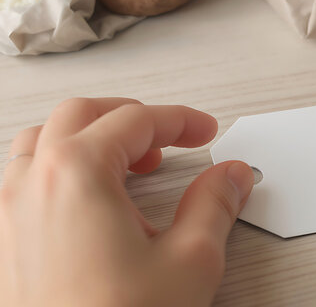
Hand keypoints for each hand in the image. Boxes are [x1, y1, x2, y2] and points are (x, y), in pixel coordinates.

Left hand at [0, 98, 253, 305]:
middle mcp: (34, 184)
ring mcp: (9, 212)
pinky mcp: (6, 241)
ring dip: (91, 137)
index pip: (136, 121)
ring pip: (45, 140)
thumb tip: (232, 175)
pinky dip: (62, 166)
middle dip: (133, 119)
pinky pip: (26, 177)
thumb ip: (215, 204)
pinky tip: (91, 196)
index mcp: (78, 173)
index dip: (180, 121)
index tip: (205, 132)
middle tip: (171, 140)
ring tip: (130, 163)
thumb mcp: (189, 260)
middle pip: (83, 115)